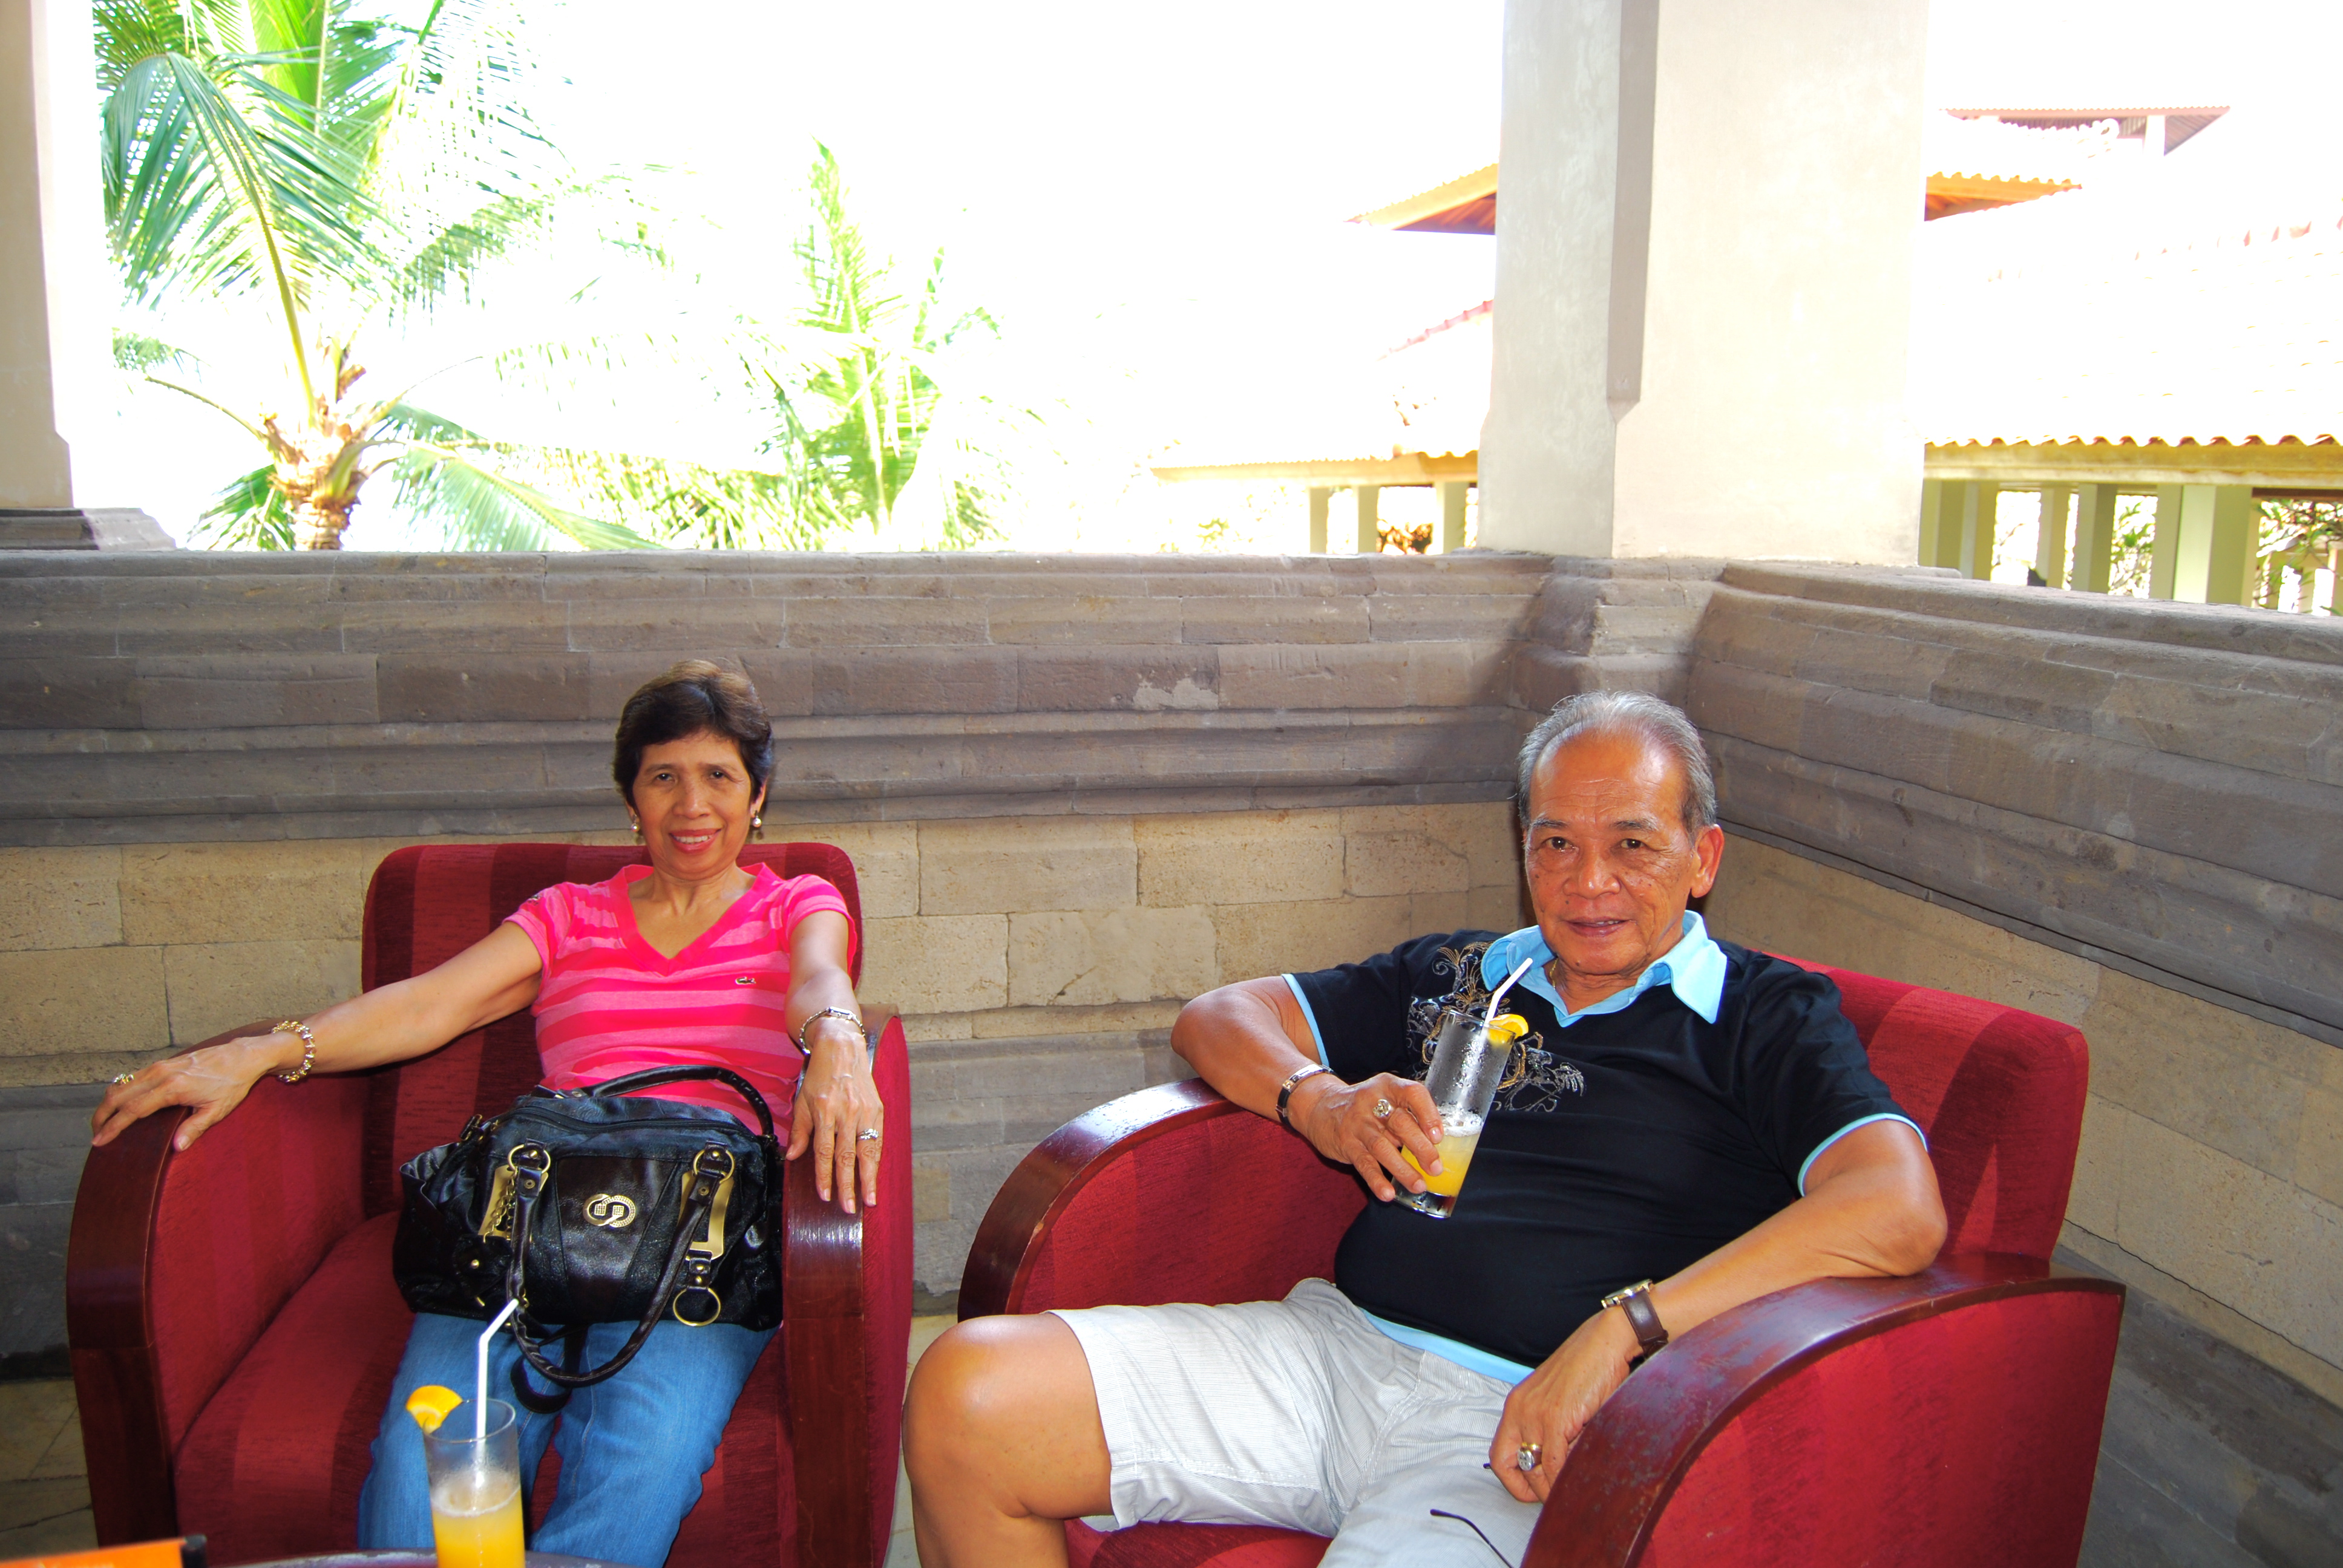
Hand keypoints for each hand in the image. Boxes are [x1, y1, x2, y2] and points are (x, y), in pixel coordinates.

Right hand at [90, 1033, 292, 1151]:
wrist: (242, 1056)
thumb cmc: (232, 1084)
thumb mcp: (217, 1110)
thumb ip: (195, 1128)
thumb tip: (177, 1147)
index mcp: (172, 1088)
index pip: (132, 1110)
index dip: (113, 1127)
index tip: (99, 1141)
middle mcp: (161, 1074)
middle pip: (118, 1095)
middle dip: (102, 1116)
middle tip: (95, 1135)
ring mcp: (160, 1066)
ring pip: (122, 1084)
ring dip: (108, 1103)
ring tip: (103, 1123)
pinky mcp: (163, 1063)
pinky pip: (132, 1077)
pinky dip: (119, 1092)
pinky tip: (119, 1105)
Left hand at [788, 1016, 881, 1212]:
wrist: (842, 1048)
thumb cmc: (819, 1074)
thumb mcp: (802, 1100)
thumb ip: (799, 1130)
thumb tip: (793, 1157)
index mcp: (825, 1110)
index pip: (825, 1151)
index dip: (825, 1176)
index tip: (825, 1196)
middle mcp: (846, 1112)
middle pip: (848, 1156)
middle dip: (848, 1185)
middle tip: (849, 1207)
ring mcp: (865, 1111)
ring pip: (867, 1150)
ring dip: (869, 1177)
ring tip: (870, 1199)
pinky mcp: (877, 1109)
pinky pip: (877, 1139)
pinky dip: (876, 1159)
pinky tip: (875, 1174)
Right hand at [1290, 1072, 1445, 1202]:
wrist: (1320, 1106)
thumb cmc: (1365, 1106)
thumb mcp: (1386, 1098)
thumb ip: (1408, 1116)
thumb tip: (1436, 1146)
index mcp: (1388, 1086)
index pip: (1413, 1093)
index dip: (1428, 1114)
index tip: (1439, 1136)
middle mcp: (1372, 1101)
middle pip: (1400, 1123)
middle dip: (1421, 1148)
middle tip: (1435, 1168)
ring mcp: (1357, 1123)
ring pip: (1382, 1147)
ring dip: (1402, 1169)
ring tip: (1419, 1186)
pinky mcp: (1346, 1143)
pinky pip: (1363, 1163)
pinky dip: (1376, 1180)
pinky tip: (1388, 1193)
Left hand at [1489, 1305, 1638, 1502]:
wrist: (1607, 1341)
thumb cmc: (1588, 1368)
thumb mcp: (1558, 1399)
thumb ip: (1552, 1429)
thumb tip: (1558, 1467)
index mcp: (1516, 1405)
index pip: (1499, 1457)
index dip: (1513, 1481)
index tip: (1534, 1492)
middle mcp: (1519, 1410)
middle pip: (1512, 1467)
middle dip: (1535, 1490)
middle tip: (1558, 1496)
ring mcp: (1535, 1414)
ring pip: (1536, 1471)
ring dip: (1554, 1488)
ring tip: (1572, 1491)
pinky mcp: (1556, 1417)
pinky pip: (1555, 1463)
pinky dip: (1565, 1478)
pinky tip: (1579, 1479)